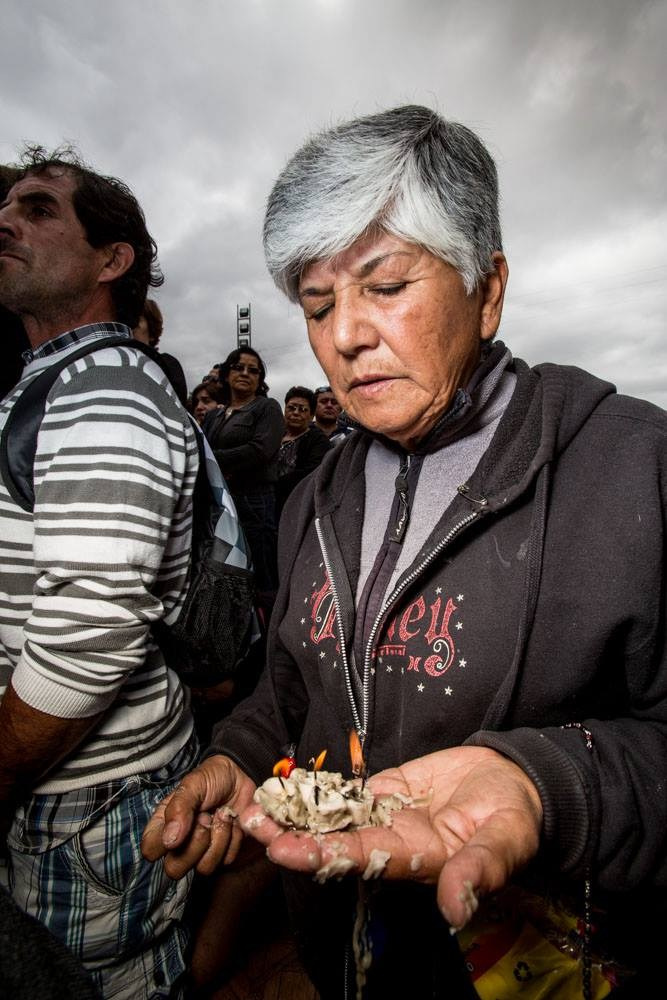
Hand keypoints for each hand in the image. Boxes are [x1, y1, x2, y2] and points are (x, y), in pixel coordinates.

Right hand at [141, 754, 255, 877]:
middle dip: (196, 842)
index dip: (163, 842)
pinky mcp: (224, 855)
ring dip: (219, 836)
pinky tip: (234, 822)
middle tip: (206, 817)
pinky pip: (226, 861)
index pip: (150, 850)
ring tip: (222, 814)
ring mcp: (202, 852)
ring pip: (204, 868)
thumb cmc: (213, 779)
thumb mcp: (193, 784)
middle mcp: (180, 844)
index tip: (182, 820)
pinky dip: (234, 838)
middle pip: (175, 869)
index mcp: (163, 825)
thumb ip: (178, 808)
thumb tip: (169, 841)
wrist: (244, 777)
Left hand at [240, 746, 542, 929]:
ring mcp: (384, 816)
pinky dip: (314, 790)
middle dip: (292, 837)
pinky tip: (283, 785)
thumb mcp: (505, 841)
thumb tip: (454, 910)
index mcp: (416, 860)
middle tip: (251, 825)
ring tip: (253, 807)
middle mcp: (391, 843)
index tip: (286, 851)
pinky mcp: (384, 792)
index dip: (324, 857)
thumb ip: (479, 871)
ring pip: (332, 819)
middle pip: (335, 843)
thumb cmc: (515, 816)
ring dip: (293, 815)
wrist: (513, 781)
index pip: (362, 861)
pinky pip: (345, 793)